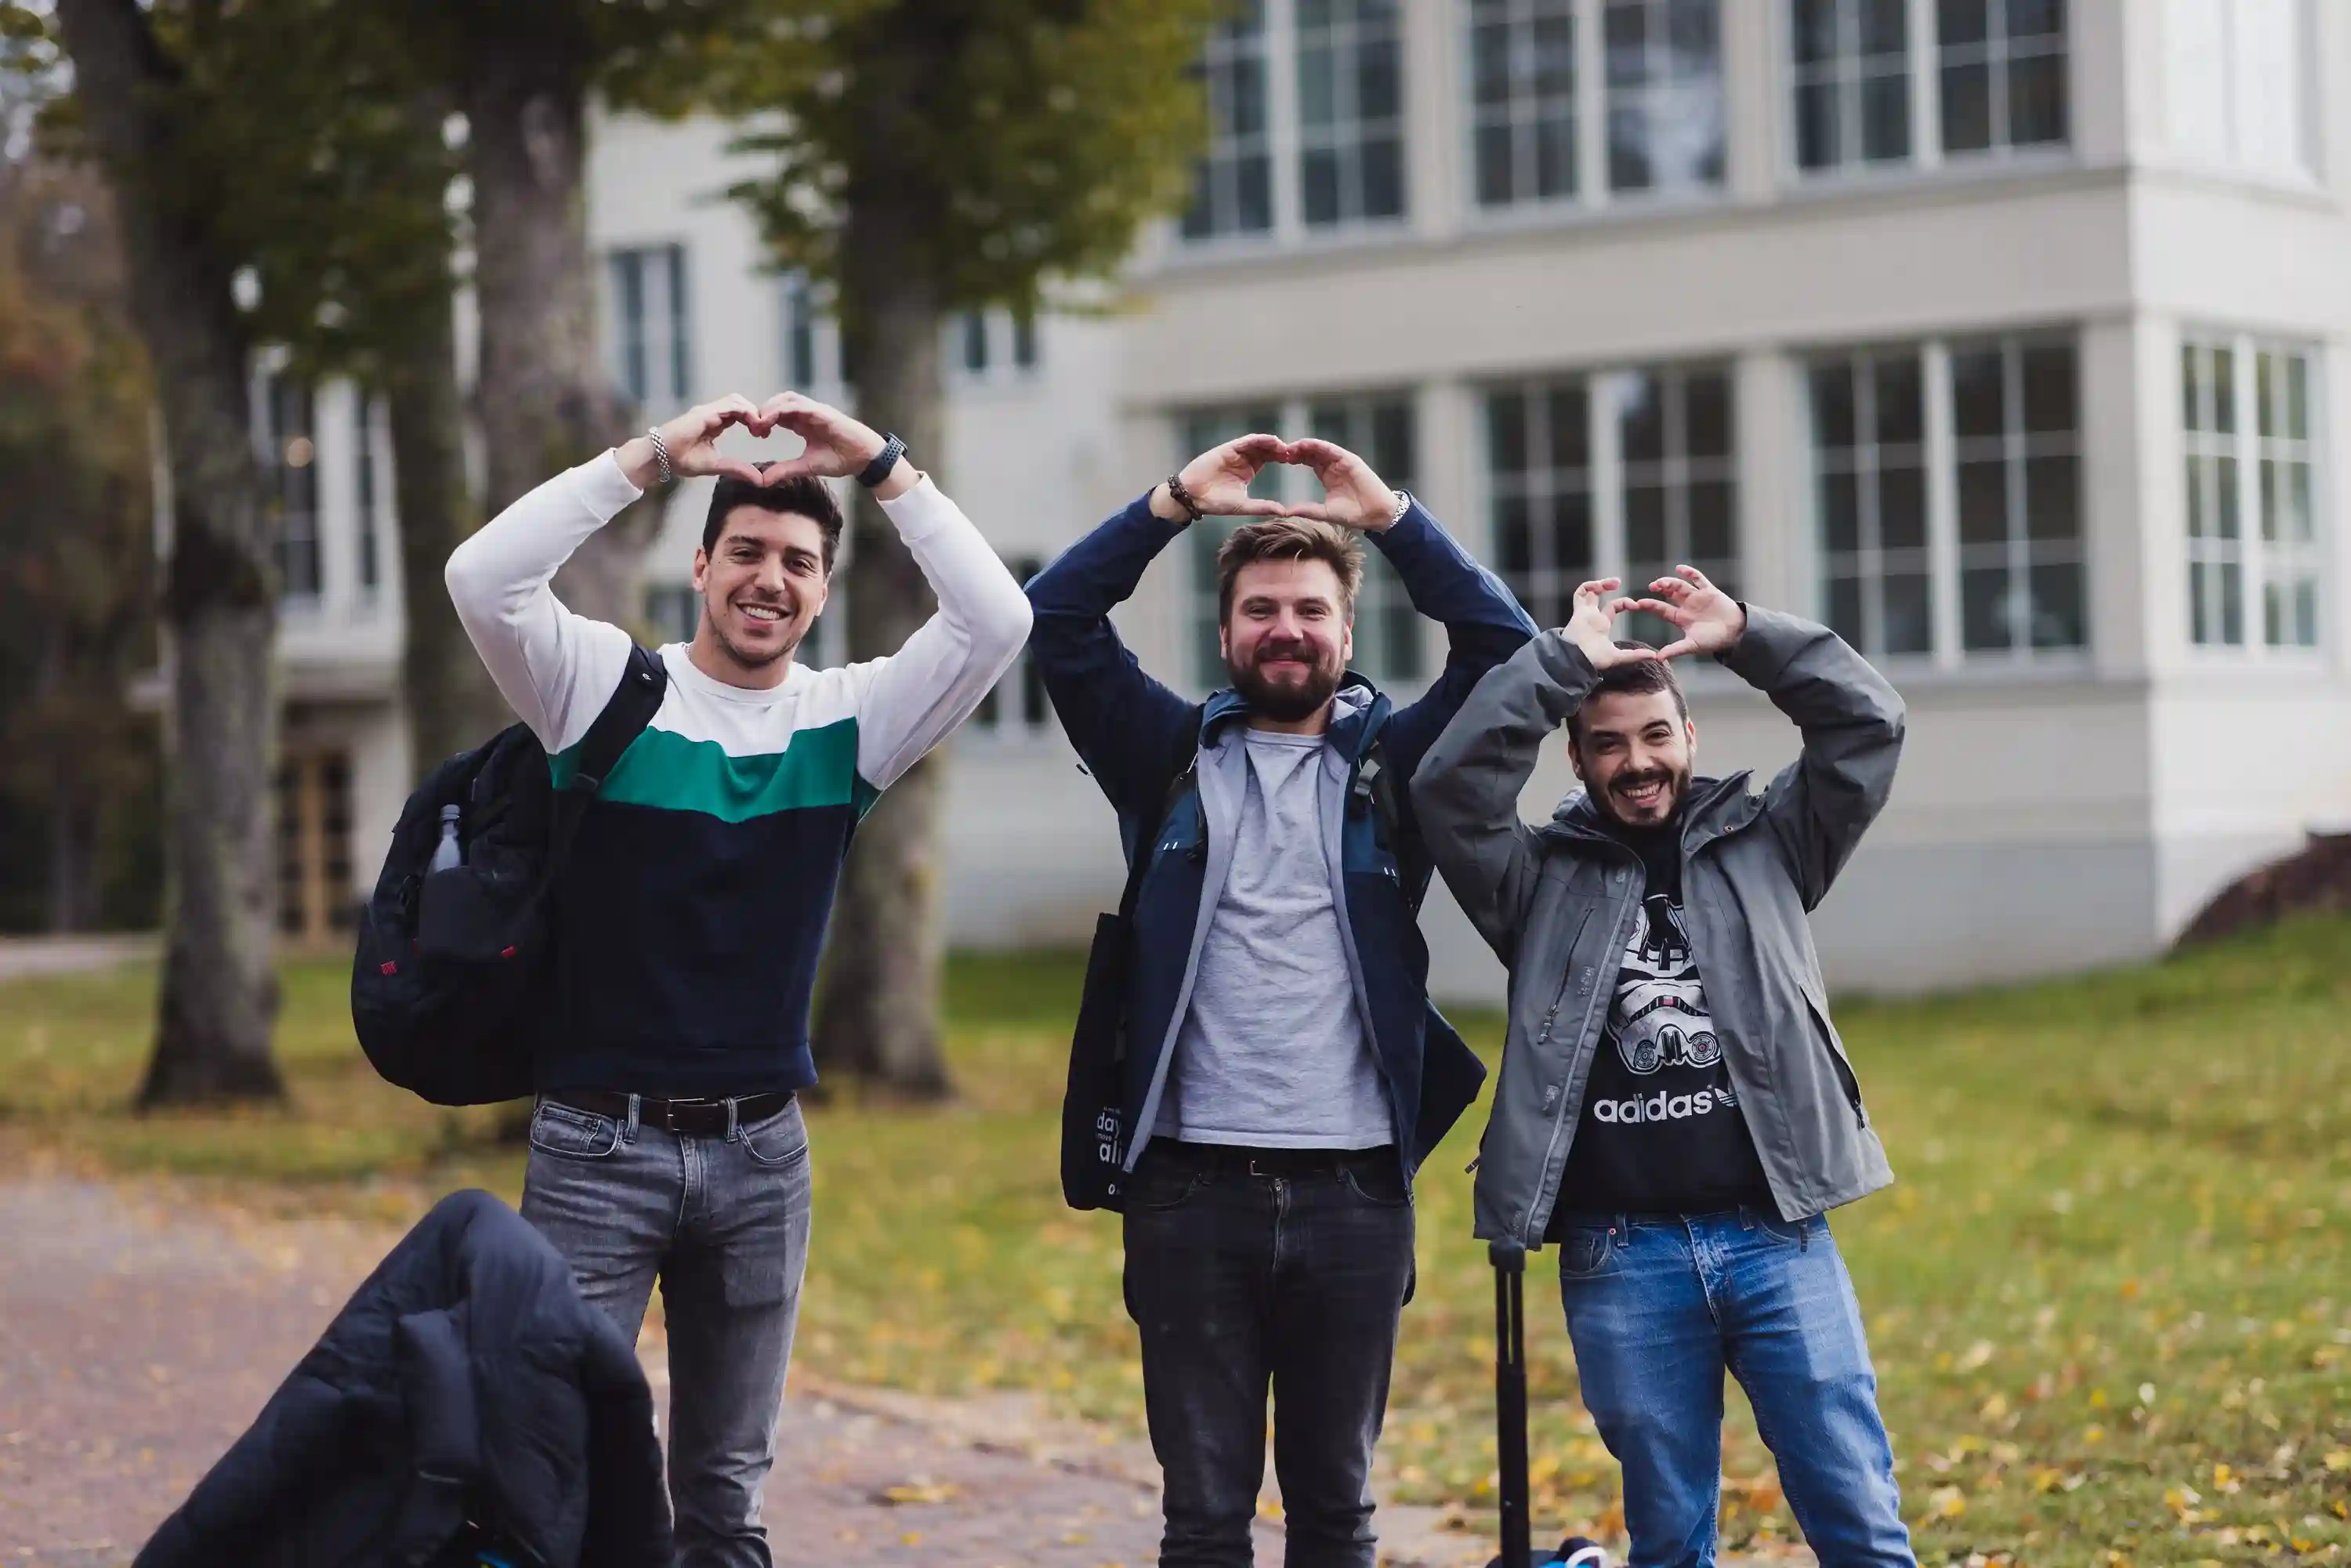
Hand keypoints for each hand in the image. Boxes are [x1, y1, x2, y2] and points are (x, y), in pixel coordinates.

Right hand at [617, 395, 768, 488]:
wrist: (657, 457)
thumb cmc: (680, 460)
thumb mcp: (716, 465)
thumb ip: (737, 469)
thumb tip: (760, 480)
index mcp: (714, 423)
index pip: (739, 413)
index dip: (754, 420)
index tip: (763, 435)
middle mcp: (711, 413)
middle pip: (740, 403)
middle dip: (756, 413)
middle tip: (765, 431)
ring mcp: (707, 411)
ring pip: (736, 400)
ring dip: (752, 411)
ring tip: (760, 428)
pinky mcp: (704, 413)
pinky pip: (730, 405)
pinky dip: (745, 411)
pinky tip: (753, 424)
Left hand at [752, 391, 896, 489]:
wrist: (864, 458)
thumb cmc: (841, 459)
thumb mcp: (807, 466)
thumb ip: (785, 470)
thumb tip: (763, 480)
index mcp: (804, 423)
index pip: (778, 414)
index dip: (764, 420)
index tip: (755, 434)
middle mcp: (808, 413)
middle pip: (778, 402)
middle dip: (763, 411)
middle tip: (754, 428)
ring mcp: (815, 410)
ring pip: (786, 399)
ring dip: (770, 408)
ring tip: (760, 423)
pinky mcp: (822, 412)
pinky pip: (797, 405)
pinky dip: (781, 410)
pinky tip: (770, 420)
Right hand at [1154, 434, 1291, 523]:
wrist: (1193, 497)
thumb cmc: (1214, 502)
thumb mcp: (1243, 505)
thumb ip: (1262, 506)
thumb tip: (1283, 511)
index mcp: (1248, 470)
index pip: (1269, 459)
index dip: (1282, 458)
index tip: (1296, 461)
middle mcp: (1243, 459)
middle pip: (1266, 449)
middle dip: (1280, 449)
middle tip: (1295, 452)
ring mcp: (1235, 453)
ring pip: (1258, 443)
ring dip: (1272, 443)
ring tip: (1285, 447)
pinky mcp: (1227, 449)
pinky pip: (1246, 441)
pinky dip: (1259, 440)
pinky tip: (1272, 442)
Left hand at [1277, 438, 1399, 530]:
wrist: (1375, 514)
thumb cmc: (1354, 514)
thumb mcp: (1325, 512)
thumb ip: (1307, 510)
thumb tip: (1286, 512)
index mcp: (1327, 475)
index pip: (1308, 461)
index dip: (1295, 459)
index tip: (1280, 459)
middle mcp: (1334, 465)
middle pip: (1312, 452)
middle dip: (1297, 450)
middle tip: (1280, 450)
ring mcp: (1342, 461)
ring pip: (1320, 448)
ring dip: (1305, 446)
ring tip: (1290, 446)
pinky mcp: (1350, 460)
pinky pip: (1331, 449)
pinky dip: (1318, 445)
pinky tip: (1305, 445)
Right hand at [1563, 579, 1654, 670]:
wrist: (1577, 661)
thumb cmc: (1594, 661)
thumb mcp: (1619, 656)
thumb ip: (1636, 655)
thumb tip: (1654, 657)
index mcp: (1602, 625)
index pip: (1614, 607)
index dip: (1625, 603)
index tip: (1636, 605)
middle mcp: (1592, 617)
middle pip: (1598, 595)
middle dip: (1608, 586)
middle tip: (1619, 583)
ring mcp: (1585, 613)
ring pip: (1589, 592)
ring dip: (1600, 583)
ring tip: (1613, 582)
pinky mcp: (1578, 611)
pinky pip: (1580, 593)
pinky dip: (1589, 586)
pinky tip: (1600, 586)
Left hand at [1631, 566, 1745, 657]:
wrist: (1735, 633)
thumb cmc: (1714, 641)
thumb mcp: (1692, 645)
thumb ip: (1675, 650)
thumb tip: (1657, 659)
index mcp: (1680, 618)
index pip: (1661, 609)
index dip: (1650, 605)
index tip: (1638, 603)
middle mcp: (1687, 605)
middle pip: (1669, 594)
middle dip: (1659, 589)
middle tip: (1651, 587)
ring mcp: (1697, 597)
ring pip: (1680, 585)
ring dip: (1670, 581)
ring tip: (1662, 582)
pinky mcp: (1709, 591)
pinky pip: (1698, 579)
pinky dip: (1690, 573)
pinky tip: (1679, 569)